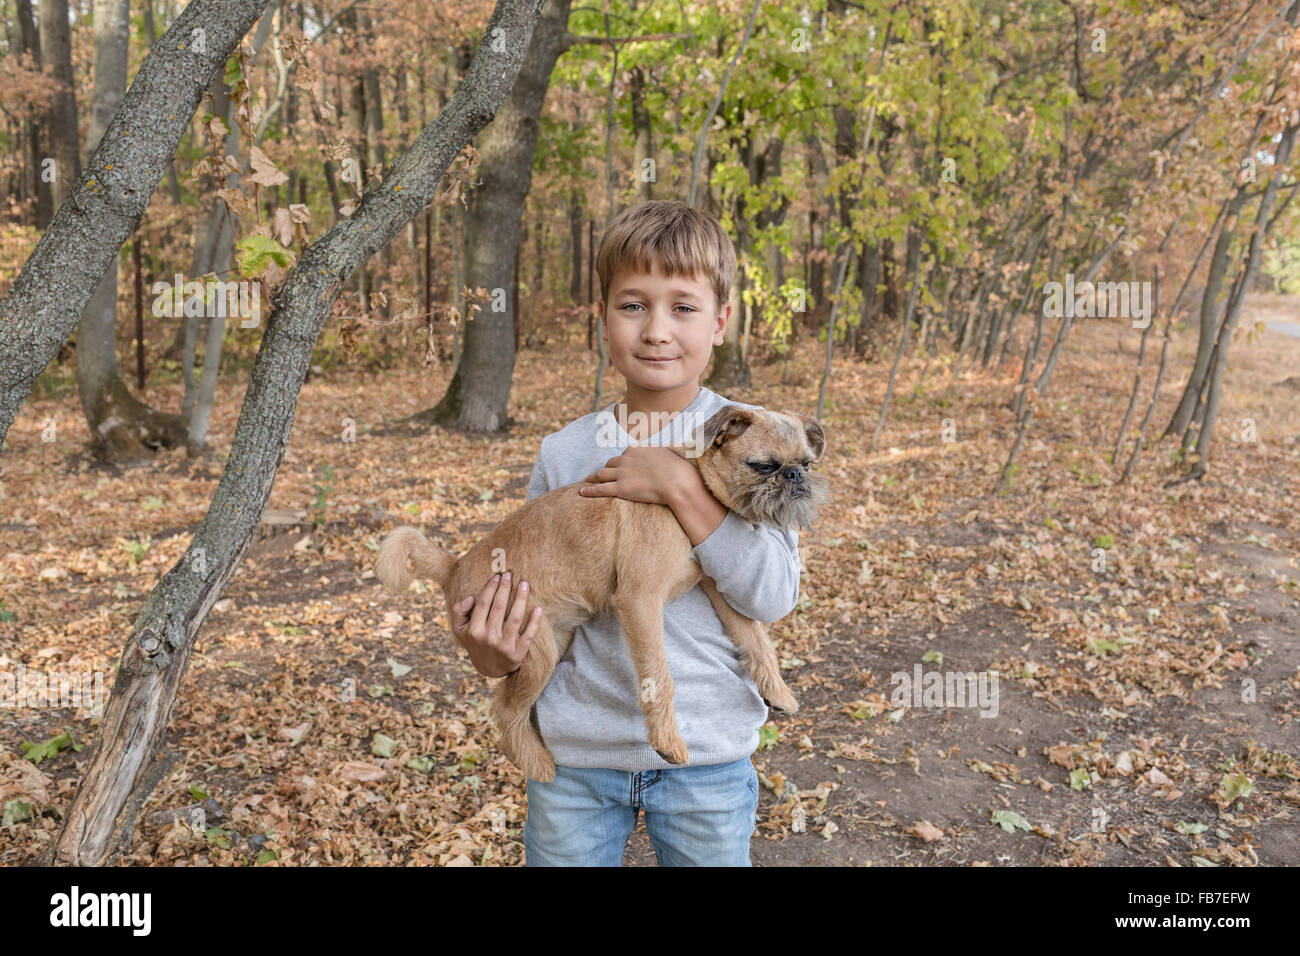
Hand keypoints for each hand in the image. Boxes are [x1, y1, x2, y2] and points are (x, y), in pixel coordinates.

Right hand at [449, 572, 543, 678]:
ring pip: (515, 618)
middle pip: (499, 607)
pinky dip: (535, 622)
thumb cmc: (475, 642)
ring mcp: (504, 646)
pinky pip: (528, 635)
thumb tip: (471, 598)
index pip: (484, 604)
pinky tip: (538, 608)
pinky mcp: (518, 654)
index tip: (498, 577)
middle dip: (505, 588)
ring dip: (521, 599)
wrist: (489, 668)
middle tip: (511, 574)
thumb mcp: (460, 630)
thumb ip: (459, 611)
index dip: (491, 588)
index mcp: (474, 631)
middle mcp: (488, 638)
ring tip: (525, 584)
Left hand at [577, 446, 691, 505]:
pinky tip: (581, 492)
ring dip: (592, 477)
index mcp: (638, 449)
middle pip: (611, 463)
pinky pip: (600, 489)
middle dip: (606, 468)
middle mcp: (627, 459)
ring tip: (586, 480)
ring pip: (602, 474)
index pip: (625, 453)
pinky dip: (589, 490)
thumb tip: (663, 455)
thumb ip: (660, 453)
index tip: (620, 465)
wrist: (677, 481)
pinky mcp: (621, 488)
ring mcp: (622, 473)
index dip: (621, 460)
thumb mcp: (669, 453)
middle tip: (599, 473)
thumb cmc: (678, 470)